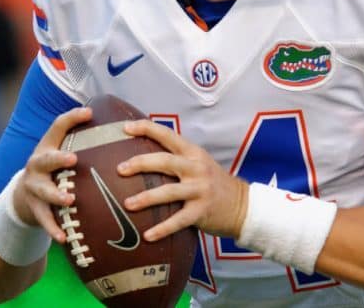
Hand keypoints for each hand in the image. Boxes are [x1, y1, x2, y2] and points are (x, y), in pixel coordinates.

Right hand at [12, 107, 92, 242]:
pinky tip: (63, 238)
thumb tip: (125, 128)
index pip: (57, 126)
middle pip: (45, 159)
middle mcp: (37, 164)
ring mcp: (33, 187)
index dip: (72, 118)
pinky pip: (44, 220)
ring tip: (69, 200)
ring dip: (56, 195)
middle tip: (73, 159)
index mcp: (48, 146)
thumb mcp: (63, 152)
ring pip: (43, 191)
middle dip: (58, 159)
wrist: (25, 195)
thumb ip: (86, 143)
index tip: (89, 112)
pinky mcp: (34, 208)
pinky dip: (53, 229)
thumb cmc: (56, 169)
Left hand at [117, 120, 248, 241]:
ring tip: (127, 204)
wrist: (243, 206)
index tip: (125, 128)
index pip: (168, 135)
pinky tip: (147, 235)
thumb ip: (177, 159)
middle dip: (140, 163)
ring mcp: (200, 190)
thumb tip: (141, 156)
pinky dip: (162, 228)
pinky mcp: (202, 212)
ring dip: (146, 198)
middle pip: (165, 161)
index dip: (146, 128)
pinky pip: (178, 220)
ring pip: (169, 191)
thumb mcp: (199, 164)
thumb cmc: (213, 184)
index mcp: (193, 153)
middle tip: (120, 169)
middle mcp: (197, 168)